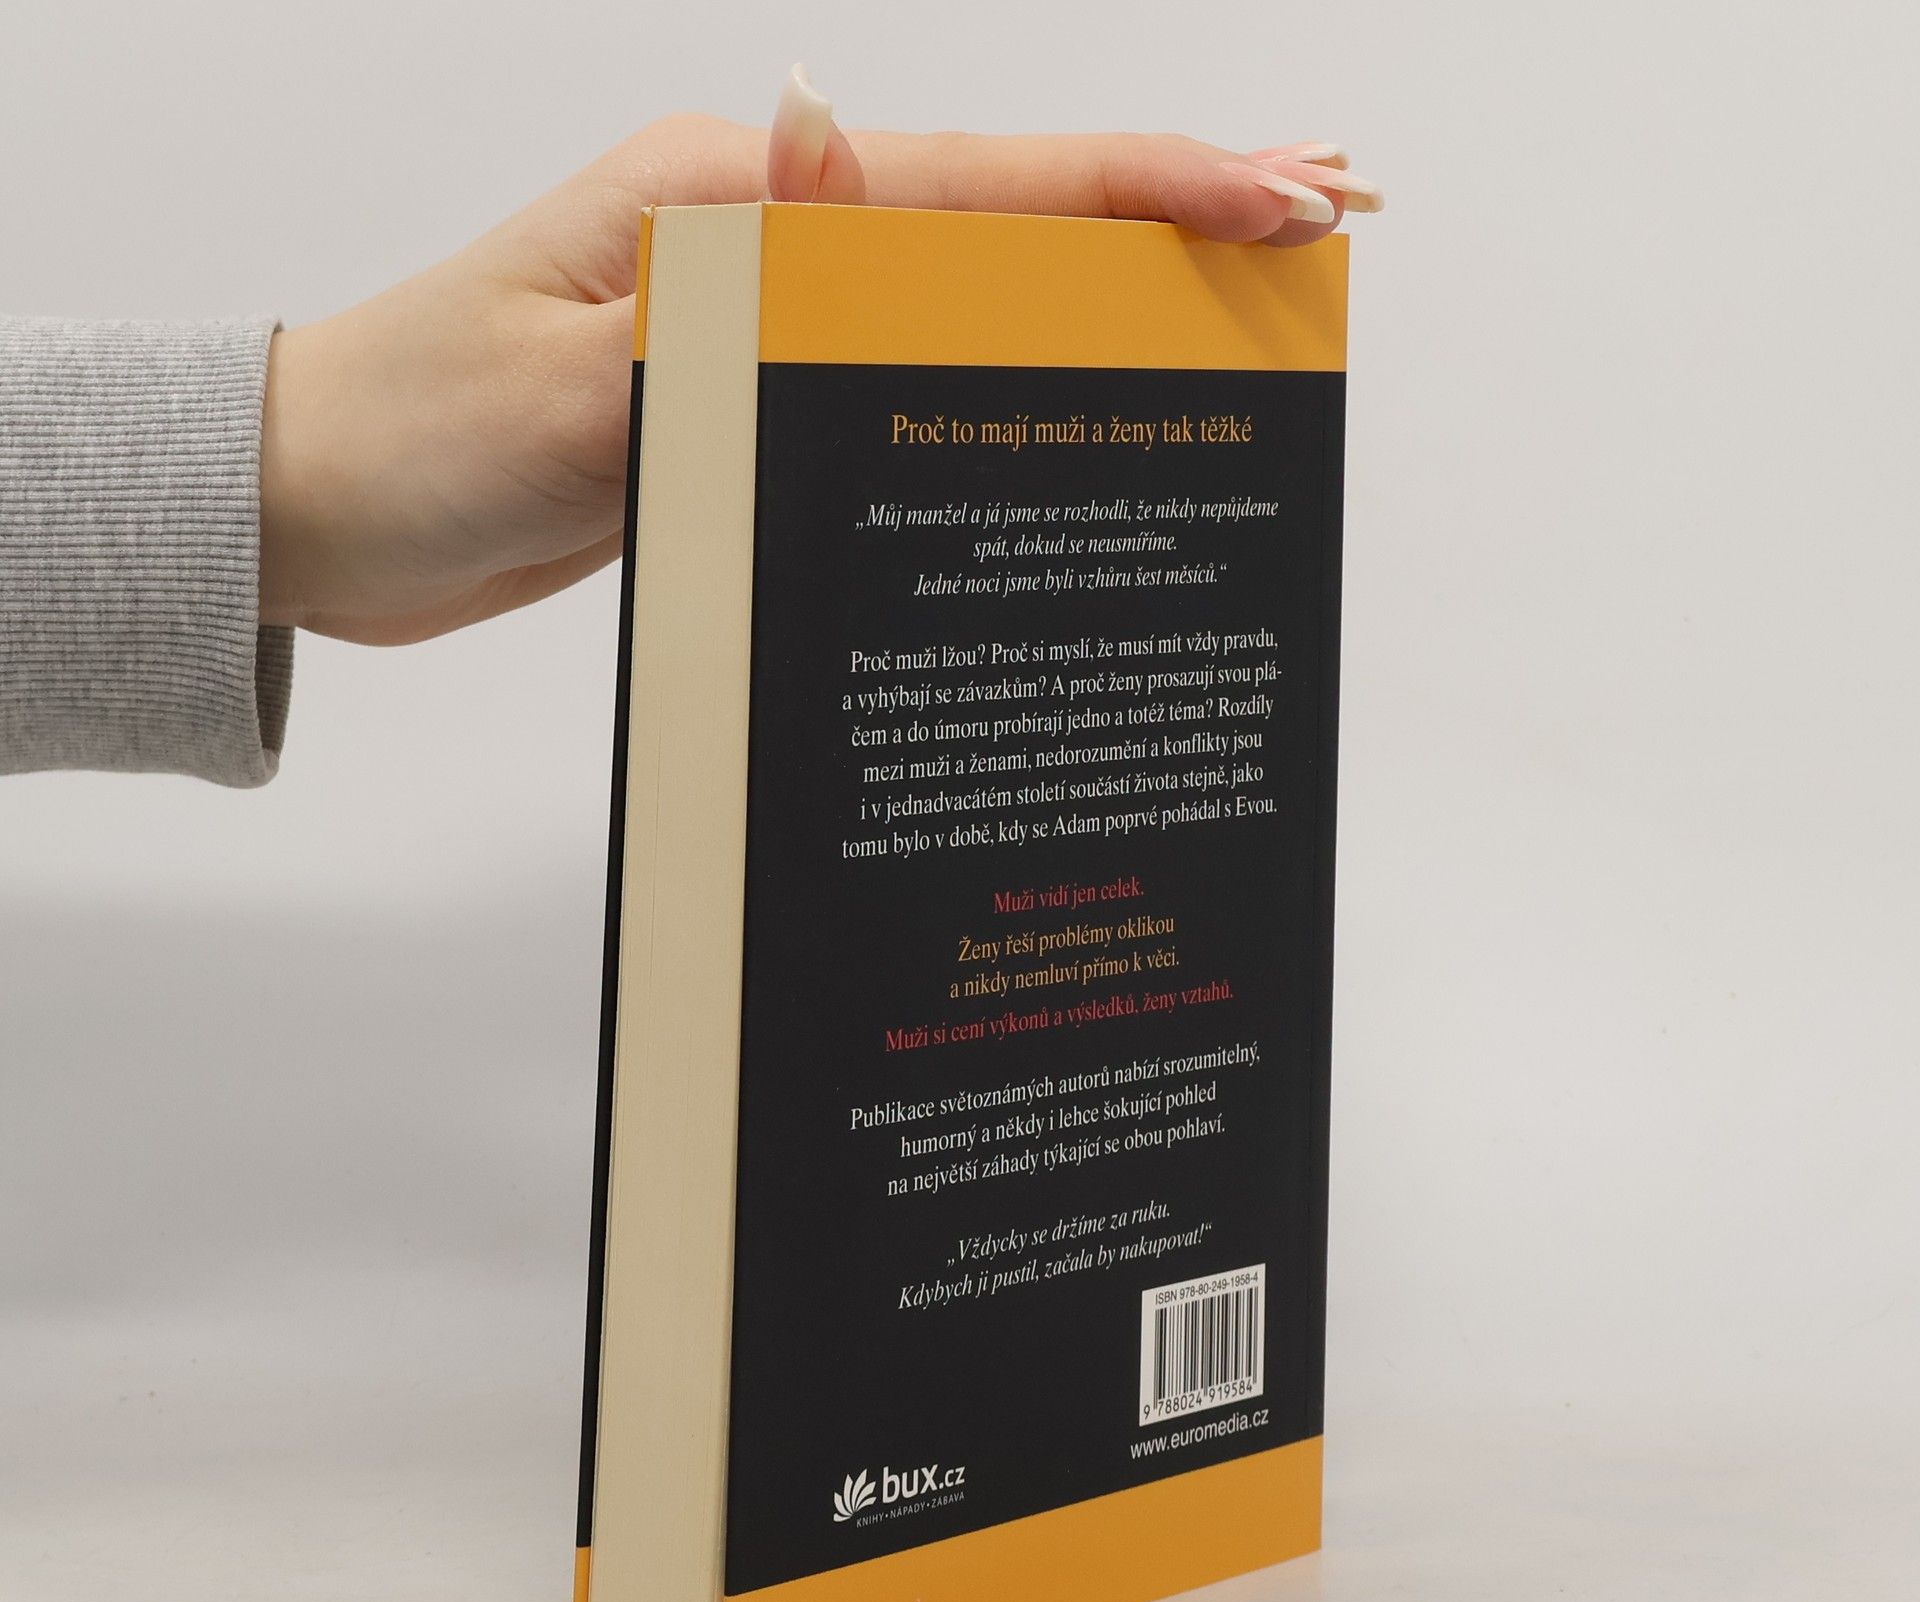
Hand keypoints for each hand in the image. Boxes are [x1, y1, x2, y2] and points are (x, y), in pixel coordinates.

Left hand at [259, 69, 1380, 644]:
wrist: (323, 514)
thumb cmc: (417, 432)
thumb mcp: (571, 364)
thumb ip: (724, 286)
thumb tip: (836, 136)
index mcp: (731, 205)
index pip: (978, 186)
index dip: (1142, 190)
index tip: (1281, 196)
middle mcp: (763, 247)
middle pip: (1004, 222)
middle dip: (1166, 217)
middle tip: (1320, 217)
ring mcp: (760, 322)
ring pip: (966, 302)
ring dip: (1100, 297)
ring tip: (1233, 306)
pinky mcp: (742, 399)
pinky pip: (902, 382)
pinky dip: (999, 380)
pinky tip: (1066, 406)